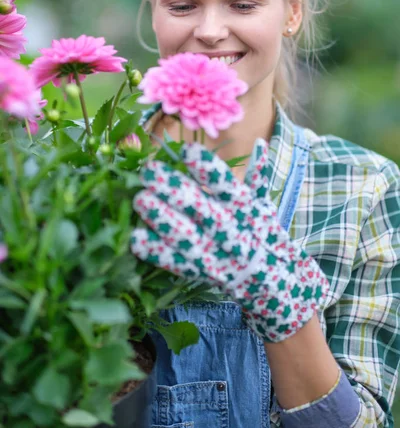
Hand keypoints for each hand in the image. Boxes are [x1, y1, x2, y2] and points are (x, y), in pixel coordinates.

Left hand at [131, 140, 328, 341]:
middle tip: (150, 171)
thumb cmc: (262, 235)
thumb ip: (258, 175)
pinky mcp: (201, 273)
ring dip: (163, 218)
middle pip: (202, 209)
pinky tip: (137, 238)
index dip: (207, 169)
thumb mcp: (264, 205)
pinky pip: (177, 264)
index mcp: (245, 209)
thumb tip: (260, 143)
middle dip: (175, 190)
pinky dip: (158, 252)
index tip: (187, 150)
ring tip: (140, 199)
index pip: (227, 185)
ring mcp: (215, 255)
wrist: (273, 283)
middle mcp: (231, 231)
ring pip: (187, 236)